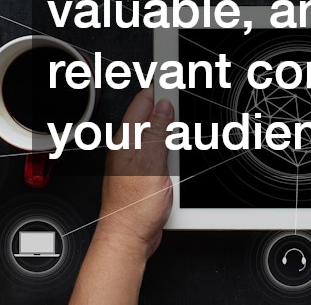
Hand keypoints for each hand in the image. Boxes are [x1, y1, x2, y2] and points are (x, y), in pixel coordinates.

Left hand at [93, 86, 174, 262]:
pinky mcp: (147, 174)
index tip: (173, 72)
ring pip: (158, 134)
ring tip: (183, 121)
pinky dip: (172, 148)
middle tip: (184, 95)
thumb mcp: (150, 164)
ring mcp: (138, 161)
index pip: (143, 101)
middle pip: (152, 116)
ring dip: (171, 129)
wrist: (130, 238)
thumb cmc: (132, 208)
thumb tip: (164, 106)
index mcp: (126, 139)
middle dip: (168, 107)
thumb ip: (157, 133)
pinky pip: (161, 152)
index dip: (160, 85)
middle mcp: (129, 147)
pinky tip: (180, 151)